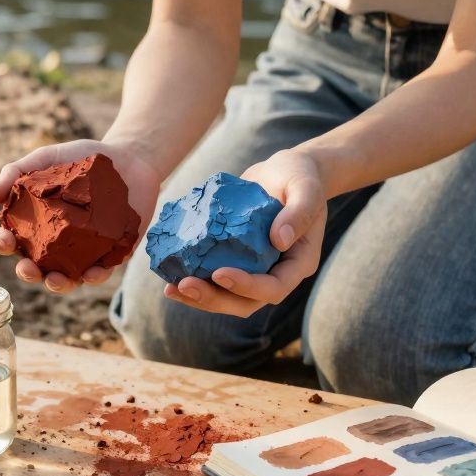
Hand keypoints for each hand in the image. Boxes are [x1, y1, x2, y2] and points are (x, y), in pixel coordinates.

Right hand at [0, 139, 161, 293]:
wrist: (127, 157)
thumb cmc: (81, 159)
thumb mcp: (46, 159)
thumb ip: (16, 171)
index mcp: (36, 223)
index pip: (13, 239)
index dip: (4, 243)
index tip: (4, 239)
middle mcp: (57, 243)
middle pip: (36, 266)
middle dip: (28, 272)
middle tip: (27, 268)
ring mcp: (83, 251)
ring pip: (66, 278)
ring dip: (58, 285)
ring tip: (55, 281)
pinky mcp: (111, 254)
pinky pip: (101, 271)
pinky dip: (95, 276)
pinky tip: (92, 273)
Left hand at [165, 148, 327, 316]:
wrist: (285, 172)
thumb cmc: (301, 177)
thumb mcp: (306, 187)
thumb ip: (299, 212)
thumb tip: (279, 240)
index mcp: (298, 263)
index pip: (274, 288)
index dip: (247, 286)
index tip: (219, 273)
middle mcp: (276, 274)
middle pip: (246, 302)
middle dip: (214, 299)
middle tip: (184, 286)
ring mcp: (255, 270)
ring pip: (228, 297)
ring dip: (200, 297)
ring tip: (172, 288)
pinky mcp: (236, 261)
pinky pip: (215, 278)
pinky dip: (194, 278)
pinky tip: (170, 272)